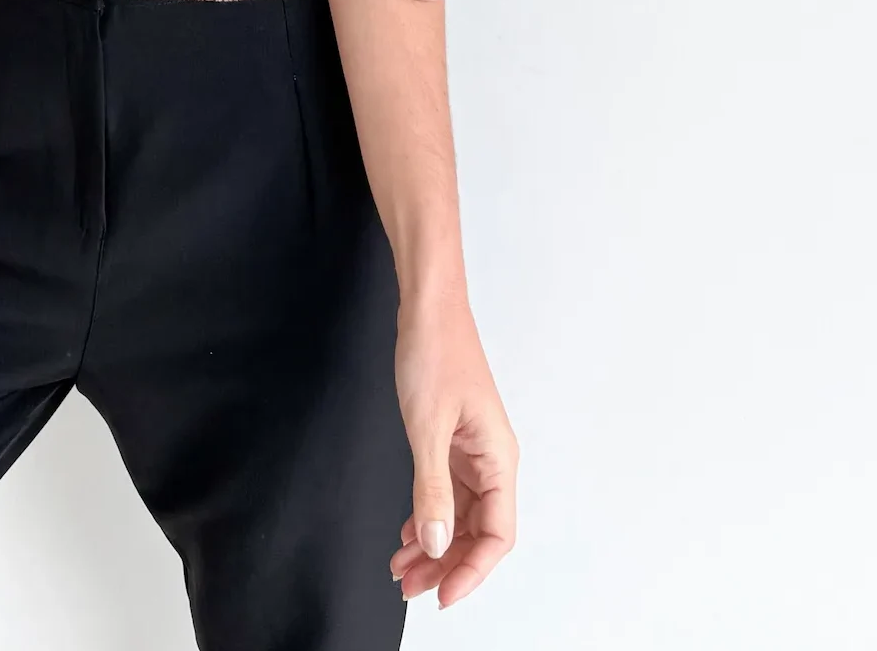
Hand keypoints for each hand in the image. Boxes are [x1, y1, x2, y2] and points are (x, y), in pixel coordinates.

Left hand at [389, 296, 518, 608]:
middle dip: (447, 564)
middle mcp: (491, 459)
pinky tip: (407, 532)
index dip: (472, 571)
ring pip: (460, 515)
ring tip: (402, 568)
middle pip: (478, 531)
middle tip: (411, 587)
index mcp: (498, 458)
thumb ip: (432, 490)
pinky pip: (446, 492)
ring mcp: (472, 450)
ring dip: (434, 545)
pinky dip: (428, 516)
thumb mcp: (427, 427)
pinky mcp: (453, 440)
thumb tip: (438, 544)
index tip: (443, 595)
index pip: (497, 534)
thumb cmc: (435, 352)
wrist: (427, 306)